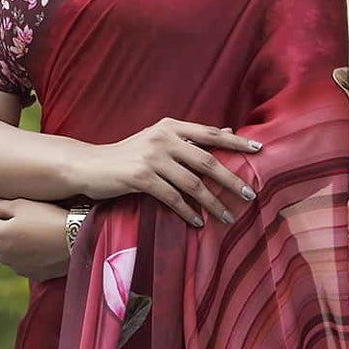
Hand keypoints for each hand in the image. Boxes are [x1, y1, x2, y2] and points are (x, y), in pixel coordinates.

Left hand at [0, 194, 71, 278]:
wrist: (78, 239)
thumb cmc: (48, 218)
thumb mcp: (22, 205)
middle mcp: (1, 256)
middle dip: (2, 223)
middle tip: (16, 210)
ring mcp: (17, 268)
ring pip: (10, 249)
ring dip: (15, 238)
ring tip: (31, 226)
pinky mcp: (33, 274)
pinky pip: (25, 259)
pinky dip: (28, 251)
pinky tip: (41, 241)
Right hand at [76, 118, 261, 227]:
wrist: (89, 165)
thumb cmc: (127, 156)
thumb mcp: (159, 141)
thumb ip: (190, 138)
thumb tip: (226, 131)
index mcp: (170, 126)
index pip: (210, 133)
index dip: (236, 142)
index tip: (259, 149)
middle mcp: (163, 138)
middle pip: (206, 161)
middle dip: (231, 180)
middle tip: (250, 195)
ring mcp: (151, 156)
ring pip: (192, 183)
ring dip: (212, 203)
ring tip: (227, 216)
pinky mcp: (140, 177)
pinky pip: (172, 198)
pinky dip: (188, 212)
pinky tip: (198, 222)